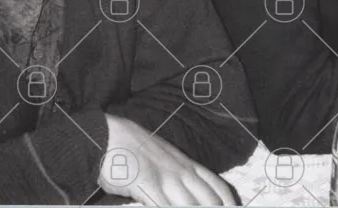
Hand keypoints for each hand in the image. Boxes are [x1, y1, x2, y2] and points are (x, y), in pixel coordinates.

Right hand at [100, 114, 235, 205]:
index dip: (228, 204)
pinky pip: (164, 207)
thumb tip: (190, 197)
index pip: (218, 187)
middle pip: (210, 201)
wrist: (108, 136)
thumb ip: (178, 177)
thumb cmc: (133, 149)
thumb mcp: (163, 159)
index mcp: (187, 165)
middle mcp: (181, 172)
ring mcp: (166, 179)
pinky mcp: (148, 185)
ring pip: (191, 206)